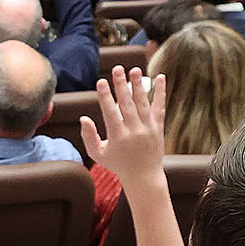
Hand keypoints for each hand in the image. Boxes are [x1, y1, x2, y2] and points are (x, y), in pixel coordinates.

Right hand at [78, 65, 167, 186]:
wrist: (144, 176)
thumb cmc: (118, 164)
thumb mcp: (98, 154)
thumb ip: (89, 136)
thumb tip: (83, 118)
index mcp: (118, 137)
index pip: (110, 113)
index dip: (106, 97)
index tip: (101, 82)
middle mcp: (134, 131)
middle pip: (127, 104)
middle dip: (121, 85)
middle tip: (117, 69)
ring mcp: (148, 129)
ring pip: (143, 103)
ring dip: (138, 85)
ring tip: (134, 69)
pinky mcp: (158, 127)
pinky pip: (160, 107)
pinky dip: (160, 92)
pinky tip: (160, 77)